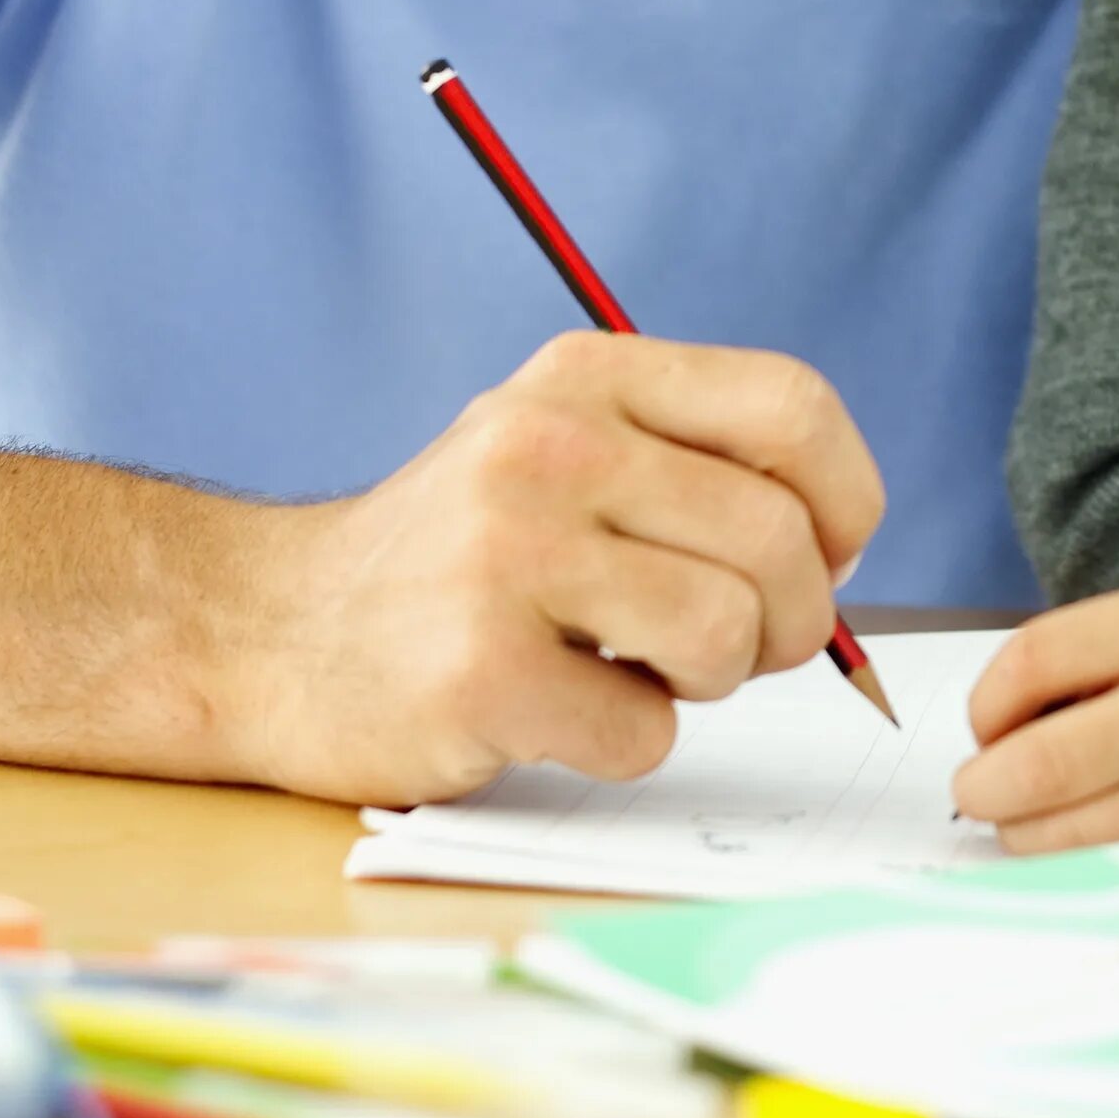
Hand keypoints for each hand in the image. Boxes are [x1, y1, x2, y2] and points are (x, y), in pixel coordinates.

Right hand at [230, 331, 883, 804]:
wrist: (274, 633)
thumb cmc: (466, 553)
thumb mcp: (571, 448)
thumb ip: (699, 465)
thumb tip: (842, 550)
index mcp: (591, 374)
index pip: (791, 407)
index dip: (844, 497)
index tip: (832, 554)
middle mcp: (549, 444)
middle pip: (775, 538)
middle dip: (794, 619)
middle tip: (747, 648)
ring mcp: (506, 555)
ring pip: (724, 633)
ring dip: (713, 682)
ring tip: (645, 670)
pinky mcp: (476, 673)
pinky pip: (644, 733)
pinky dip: (627, 742)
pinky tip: (562, 711)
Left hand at [953, 579, 1118, 852]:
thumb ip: (1117, 652)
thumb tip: (1012, 715)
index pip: (1030, 663)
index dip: (986, 703)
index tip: (990, 723)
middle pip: (1029, 769)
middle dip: (986, 787)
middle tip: (987, 787)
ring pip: (1065, 840)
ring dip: (1028, 837)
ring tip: (1039, 820)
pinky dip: (1093, 868)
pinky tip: (1103, 847)